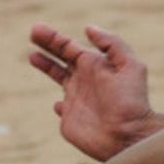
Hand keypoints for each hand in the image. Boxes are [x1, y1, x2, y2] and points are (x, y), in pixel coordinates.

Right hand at [28, 23, 156, 160]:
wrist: (129, 135)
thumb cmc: (130, 101)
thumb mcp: (130, 66)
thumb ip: (112, 44)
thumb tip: (89, 28)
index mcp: (96, 66)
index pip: (71, 47)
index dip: (54, 37)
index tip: (36, 29)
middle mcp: (86, 81)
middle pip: (62, 58)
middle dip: (48, 45)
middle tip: (32, 32)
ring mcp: (77, 100)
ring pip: (59, 78)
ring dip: (47, 67)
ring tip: (32, 56)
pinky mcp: (71, 120)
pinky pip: (63, 110)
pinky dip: (58, 106)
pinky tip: (56, 105)